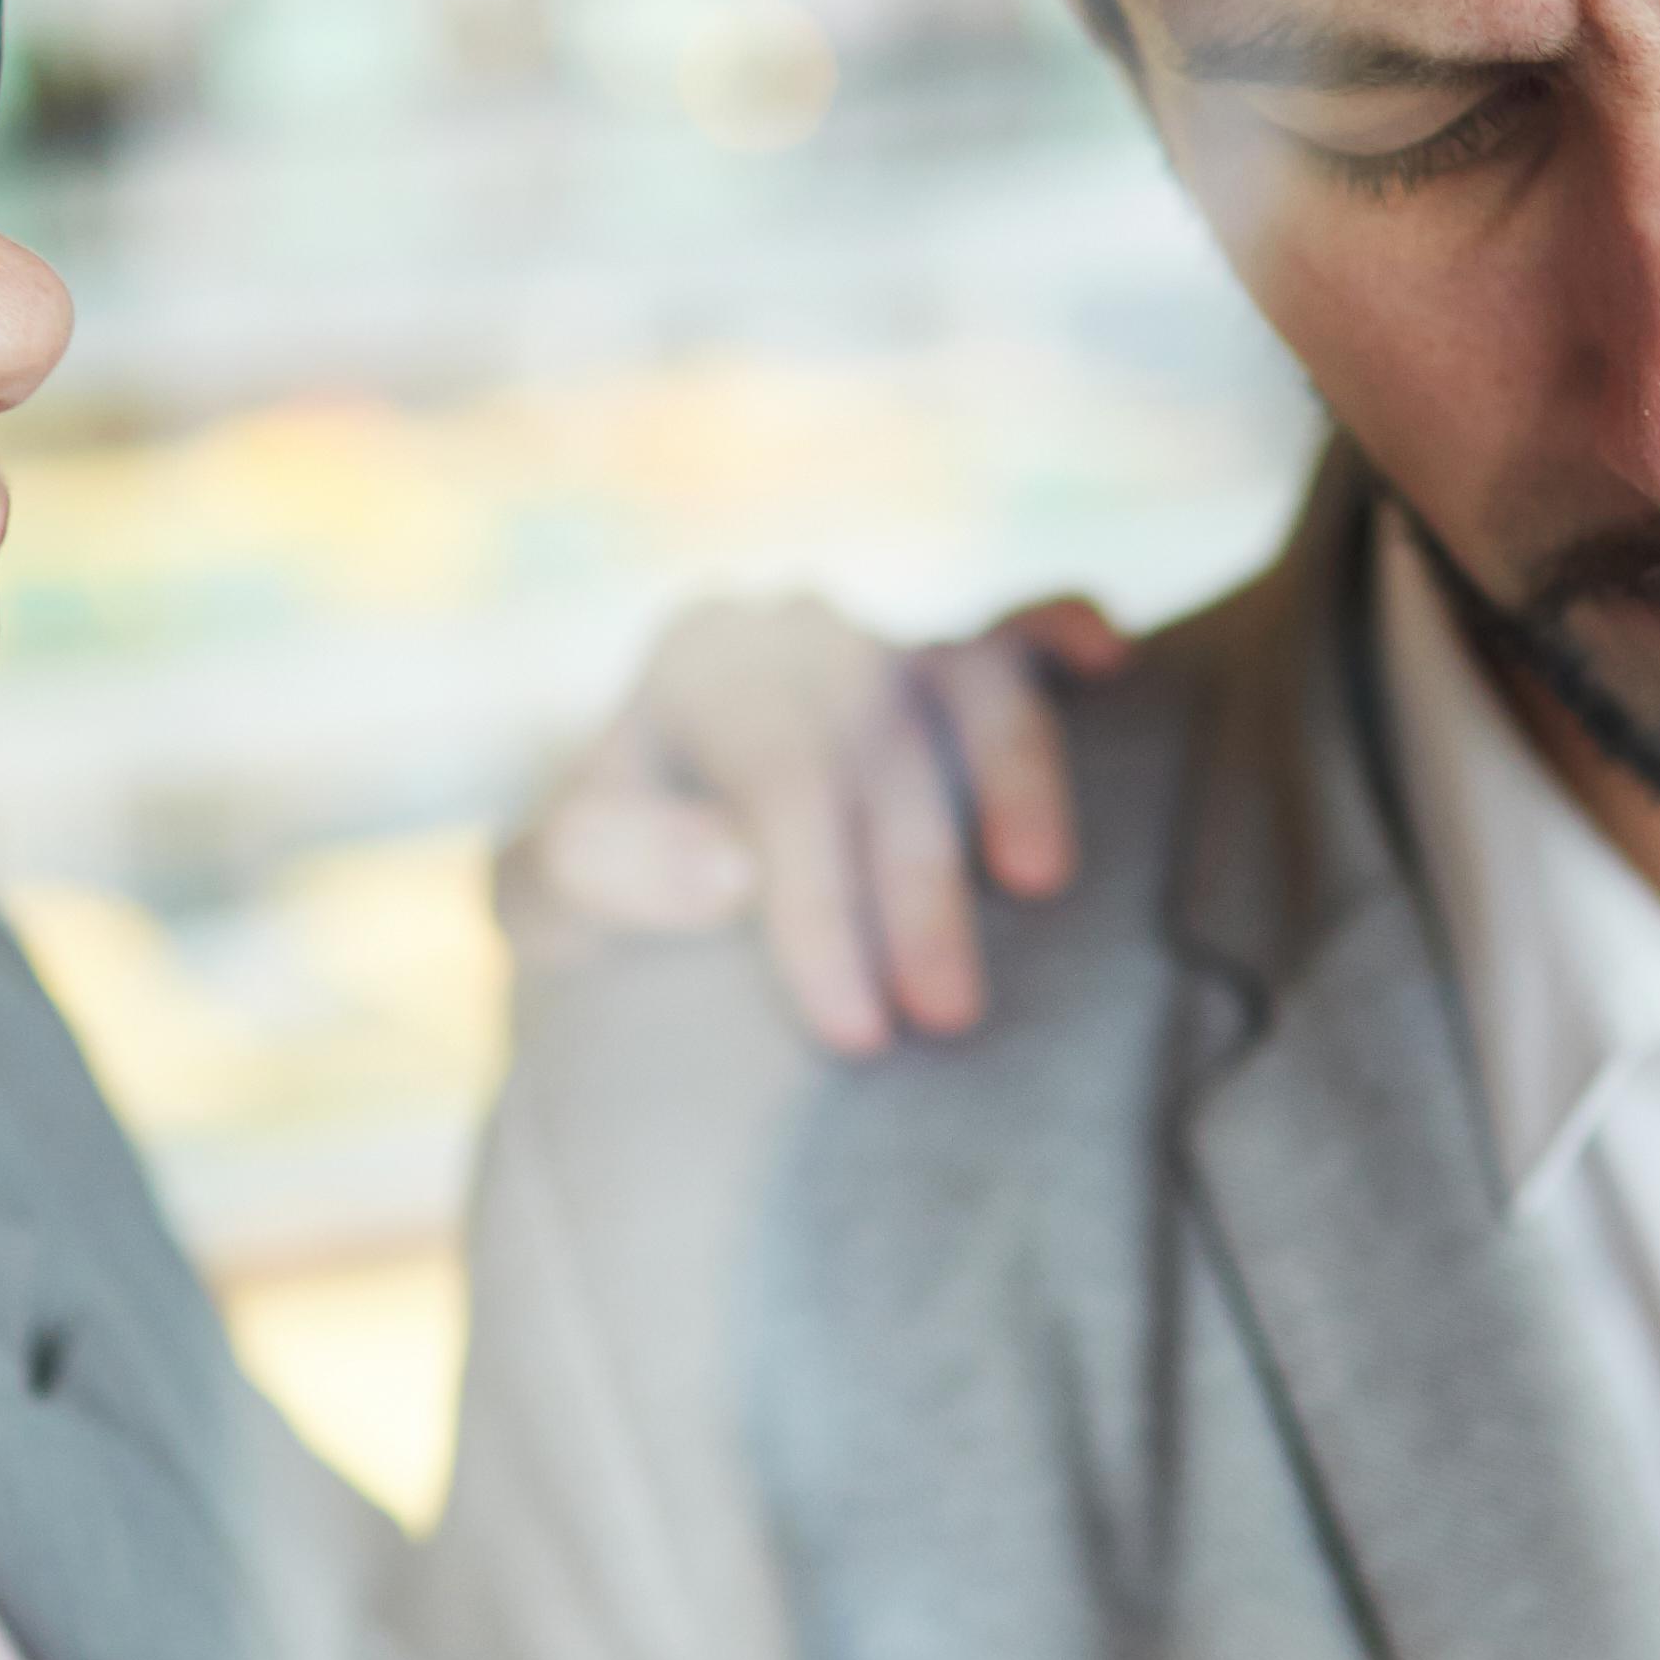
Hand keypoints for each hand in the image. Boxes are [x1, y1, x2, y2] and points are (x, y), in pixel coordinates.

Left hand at [506, 591, 1132, 1052]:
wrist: (638, 883)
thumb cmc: (603, 901)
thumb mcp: (550, 906)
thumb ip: (602, 874)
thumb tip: (730, 866)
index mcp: (696, 665)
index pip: (778, 773)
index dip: (823, 904)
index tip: (856, 1030)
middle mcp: (795, 631)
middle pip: (878, 742)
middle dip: (918, 887)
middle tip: (947, 1021)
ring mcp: (884, 644)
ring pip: (967, 685)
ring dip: (1015, 781)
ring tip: (1039, 887)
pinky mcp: (959, 666)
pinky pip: (1020, 629)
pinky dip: (1064, 636)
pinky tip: (1109, 661)